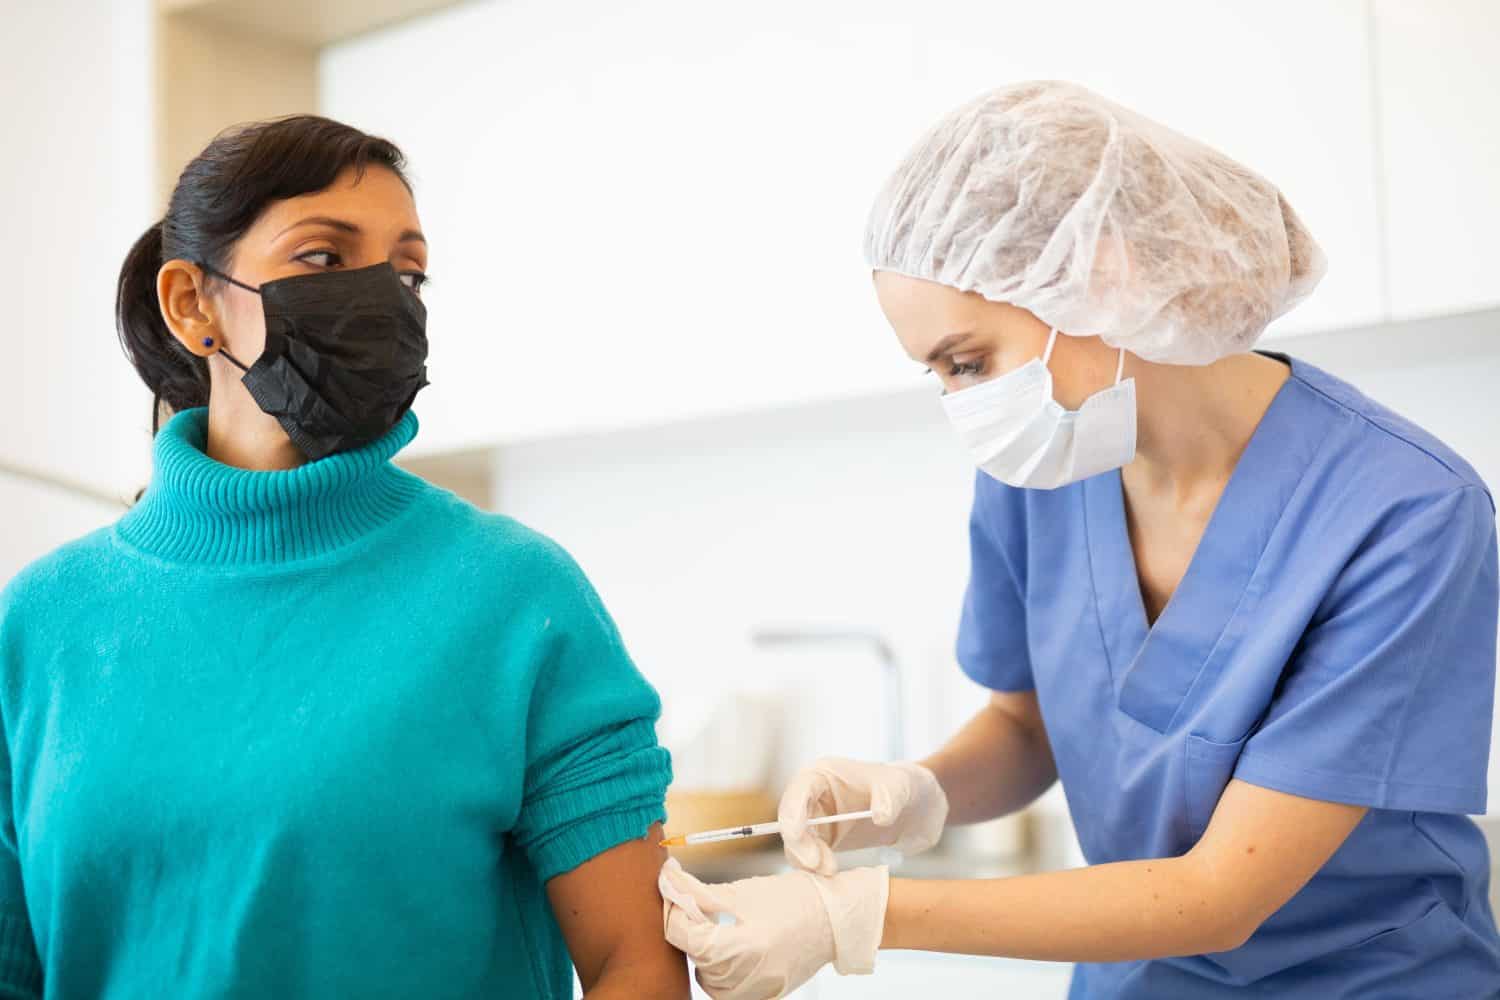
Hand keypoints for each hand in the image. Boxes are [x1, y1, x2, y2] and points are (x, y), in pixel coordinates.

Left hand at [658, 858, 888, 999]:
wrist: (834, 923)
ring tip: (726, 925)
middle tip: (703, 903)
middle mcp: (741, 980)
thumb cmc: (793, 902)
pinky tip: (736, 943)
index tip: (672, 885)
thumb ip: (697, 892)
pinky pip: (722, 983)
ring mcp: (748, 994)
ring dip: (705, 947)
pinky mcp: (755, 998)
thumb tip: (667, 880)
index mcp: (738, 949)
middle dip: (690, 926)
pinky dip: (721, 963)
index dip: (673, 906)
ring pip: (703, 971)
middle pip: (690, 953)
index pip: (680, 933)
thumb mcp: (741, 892)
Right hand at [778, 758, 947, 874]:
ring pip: (797, 846)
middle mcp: (814, 797)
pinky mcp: (828, 844)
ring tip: (832, 871)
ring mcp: (819, 822)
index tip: (797, 835)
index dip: (792, 812)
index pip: (798, 791)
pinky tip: (834, 878)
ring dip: (809, 862)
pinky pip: (812, 861)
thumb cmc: (906, 786)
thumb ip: (891, 797)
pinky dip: (818, 872)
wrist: (919, 809)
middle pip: (791, 822)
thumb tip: (879, 816)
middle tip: (821, 865)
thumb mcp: (903, 785)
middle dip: (800, 845)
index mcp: (824, 775)